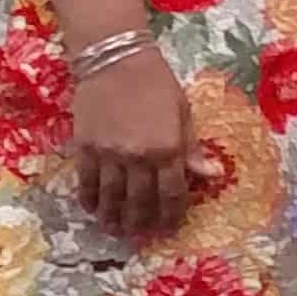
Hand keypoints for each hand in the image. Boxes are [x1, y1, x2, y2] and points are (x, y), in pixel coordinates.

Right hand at [70, 53, 196, 243]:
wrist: (115, 59)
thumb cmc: (156, 83)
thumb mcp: (183, 112)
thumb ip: (192, 148)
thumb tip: (211, 175)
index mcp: (169, 148)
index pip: (172, 193)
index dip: (171, 214)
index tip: (169, 227)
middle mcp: (139, 156)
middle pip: (140, 200)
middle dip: (142, 222)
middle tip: (140, 236)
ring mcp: (109, 154)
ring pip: (112, 196)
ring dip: (114, 217)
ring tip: (115, 231)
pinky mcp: (85, 148)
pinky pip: (86, 181)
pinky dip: (90, 199)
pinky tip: (93, 209)